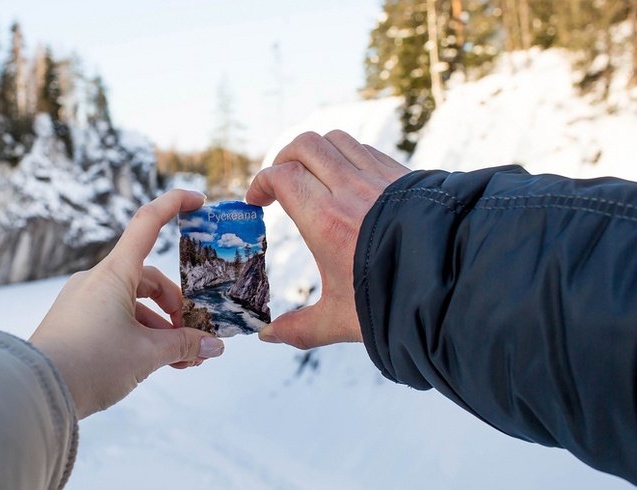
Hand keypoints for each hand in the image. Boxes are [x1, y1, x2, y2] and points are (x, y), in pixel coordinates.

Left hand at [29, 190, 224, 418]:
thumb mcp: (146, 354)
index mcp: (114, 273)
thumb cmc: (90, 363)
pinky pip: (116, 318)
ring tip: (183, 361)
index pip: (147, 222)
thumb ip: (184, 346)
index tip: (199, 201)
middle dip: (176, 308)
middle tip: (195, 338)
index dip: (174, 204)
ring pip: (133, 304)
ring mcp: (84, 301)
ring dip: (161, 328)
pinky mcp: (76, 322)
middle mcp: (97, 280)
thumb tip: (213, 347)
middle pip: (148, 279)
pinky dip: (139, 335)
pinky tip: (156, 363)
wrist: (35, 392)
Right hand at [246, 130, 408, 348]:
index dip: (261, 183)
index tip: (256, 202)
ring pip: (336, 140)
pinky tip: (346, 183)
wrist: (458, 286)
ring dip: (315, 153)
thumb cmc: (396, 302)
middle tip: (278, 184)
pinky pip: (365, 150)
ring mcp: (379, 178)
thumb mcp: (340, 320)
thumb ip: (301, 328)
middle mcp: (350, 191)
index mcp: (326, 221)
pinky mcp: (403, 176)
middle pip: (305, 146)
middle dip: (283, 158)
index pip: (282, 176)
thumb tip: (270, 337)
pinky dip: (346, 156)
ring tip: (311, 178)